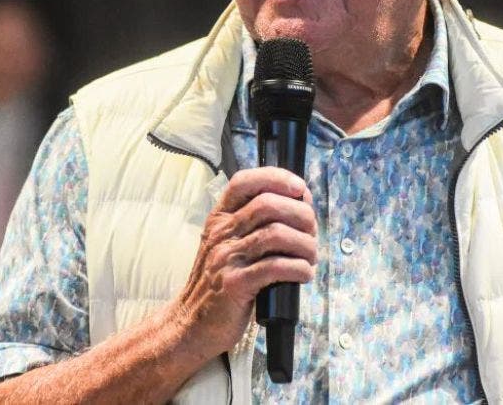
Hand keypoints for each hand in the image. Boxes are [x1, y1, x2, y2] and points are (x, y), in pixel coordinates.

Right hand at [170, 166, 316, 356]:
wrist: (190, 324)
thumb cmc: (217, 284)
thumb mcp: (226, 245)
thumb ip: (252, 225)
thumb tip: (298, 205)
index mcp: (220, 219)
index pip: (244, 182)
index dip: (276, 178)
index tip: (301, 190)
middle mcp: (221, 234)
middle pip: (268, 205)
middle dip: (301, 215)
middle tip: (312, 233)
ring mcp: (227, 258)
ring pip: (276, 234)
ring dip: (305, 245)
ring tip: (311, 257)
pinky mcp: (235, 285)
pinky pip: (276, 267)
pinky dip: (299, 269)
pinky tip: (303, 274)